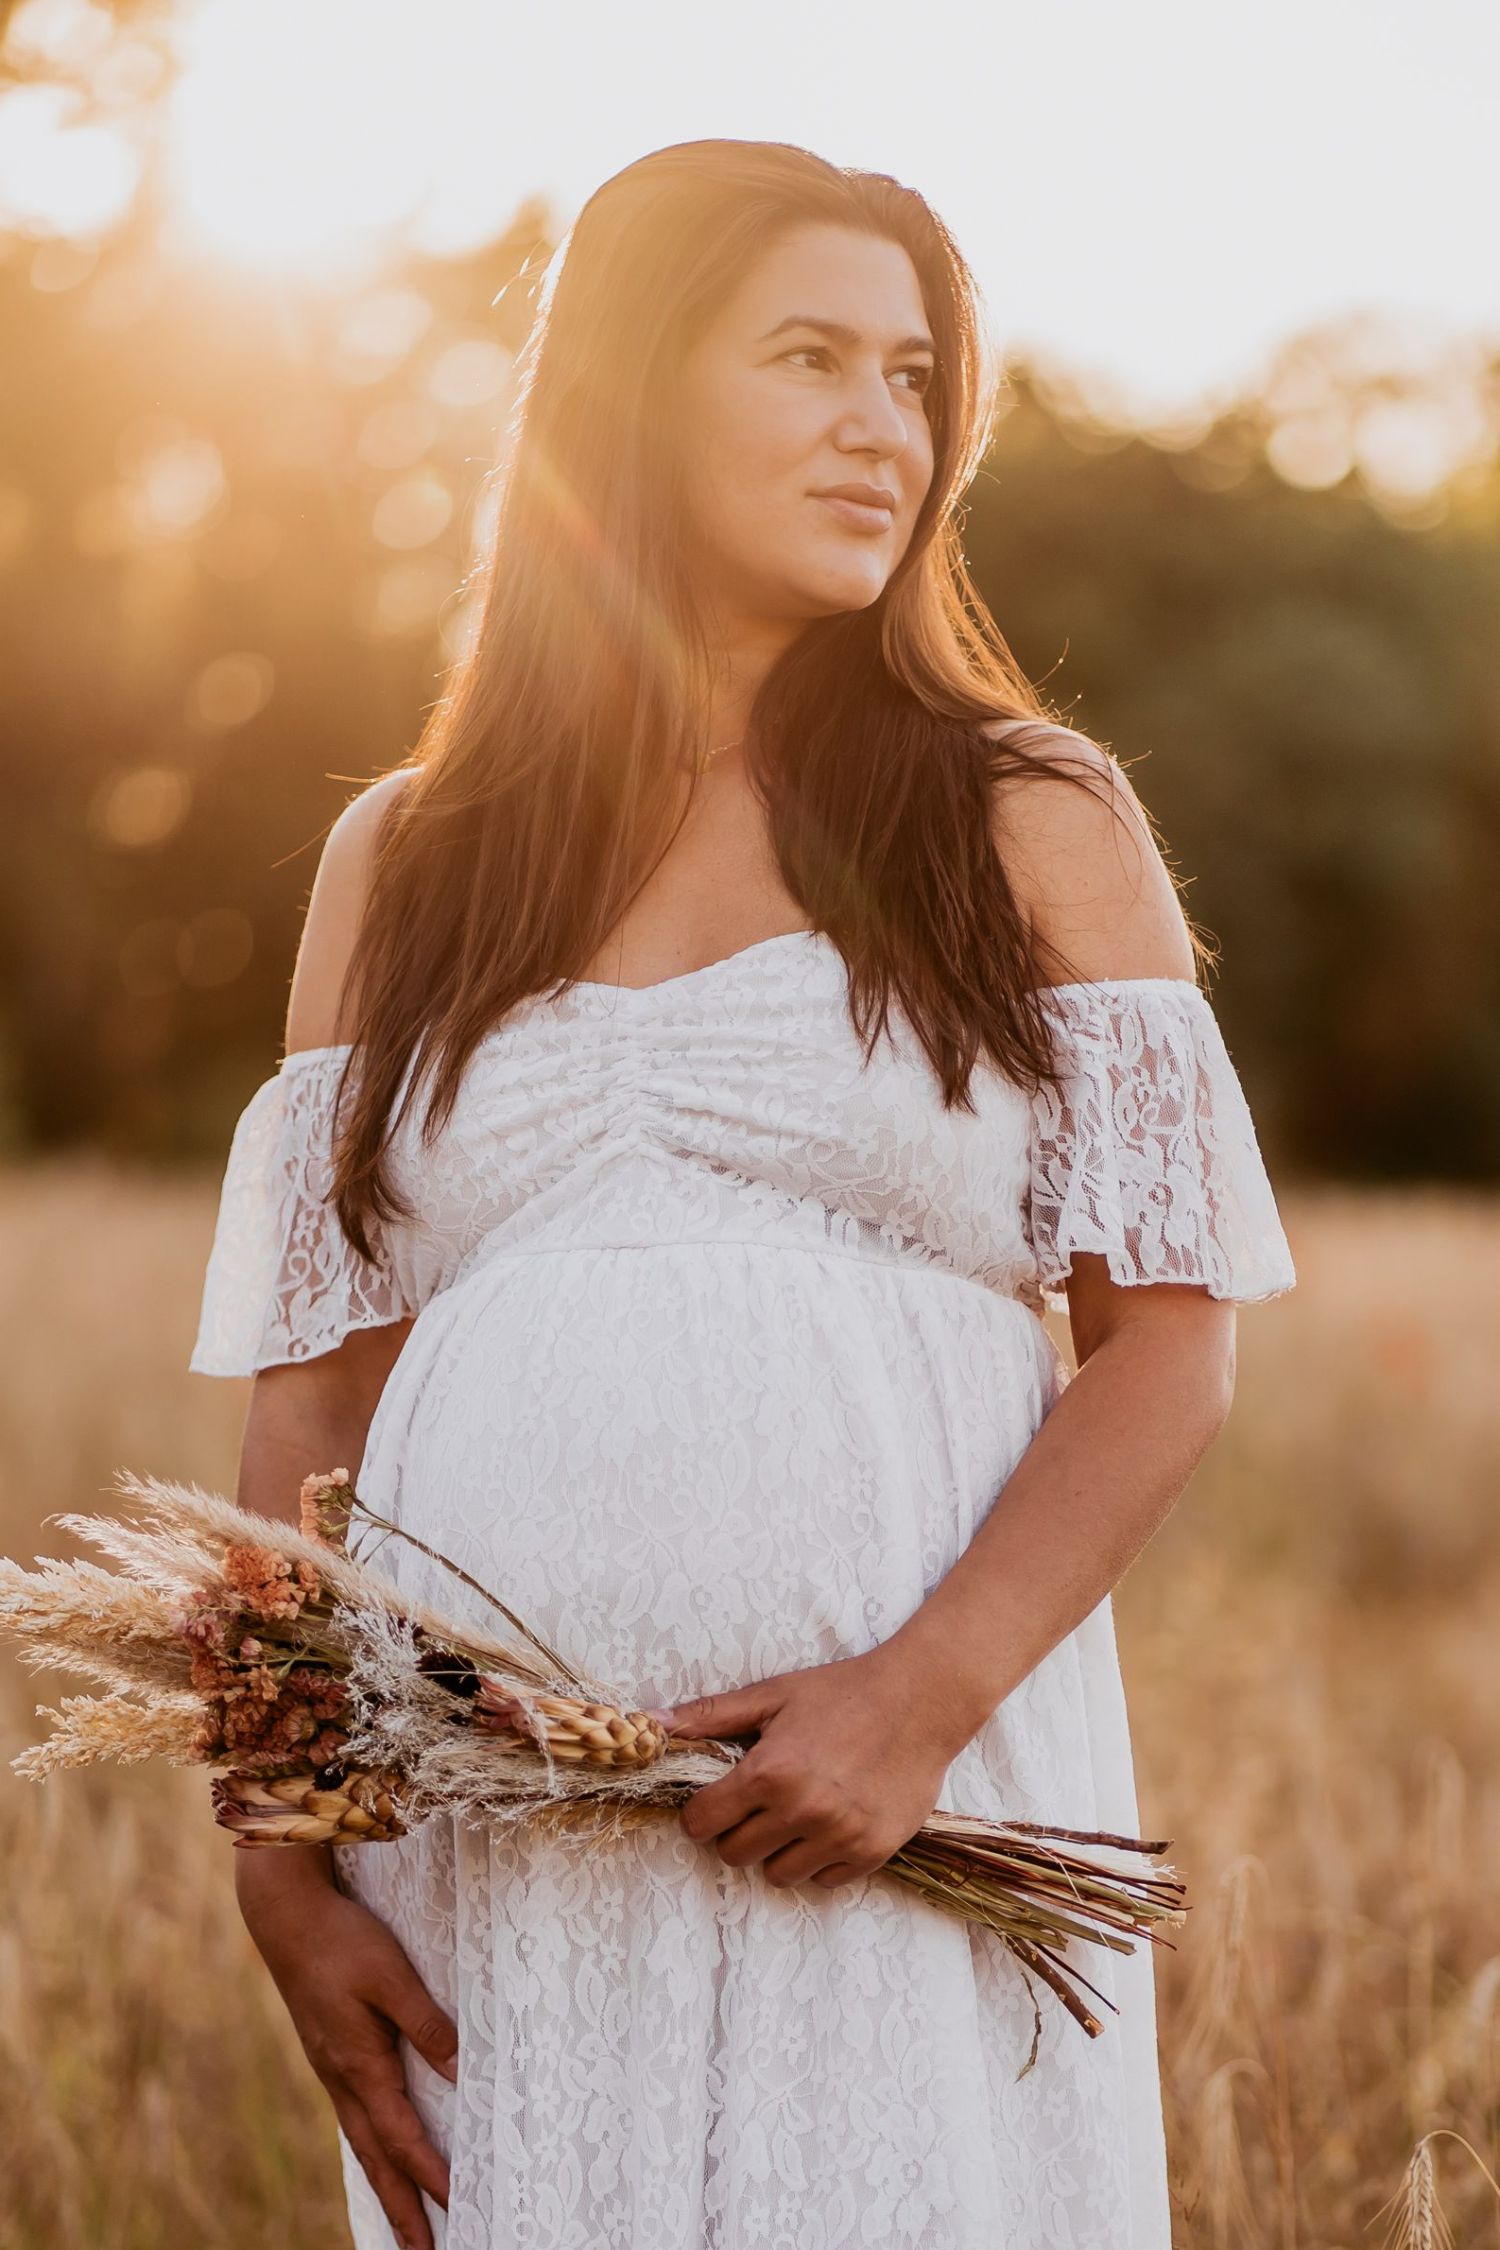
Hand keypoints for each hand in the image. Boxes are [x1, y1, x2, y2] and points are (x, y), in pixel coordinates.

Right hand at [234, 1846, 455, 2249]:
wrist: (286, 1917)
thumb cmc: (342, 1941)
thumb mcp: (390, 1975)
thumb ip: (425, 2022)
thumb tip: (459, 2068)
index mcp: (360, 2066)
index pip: (402, 2136)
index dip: (431, 2174)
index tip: (459, 2206)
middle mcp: (342, 2080)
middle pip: (377, 2161)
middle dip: (402, 2211)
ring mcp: (332, 2072)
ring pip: (363, 2145)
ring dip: (386, 2188)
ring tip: (405, 2226)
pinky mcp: (329, 2057)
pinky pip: (354, 2121)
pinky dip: (372, 2152)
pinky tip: (380, 2156)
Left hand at [646, 1647, 968, 1892]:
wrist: (921, 1699)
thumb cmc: (842, 1691)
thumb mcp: (773, 1694)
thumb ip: (710, 1715)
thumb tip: (651, 1724)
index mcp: (769, 1772)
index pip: (702, 1823)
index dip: (700, 1812)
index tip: (714, 1800)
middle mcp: (801, 1811)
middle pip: (734, 1854)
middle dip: (735, 1831)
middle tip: (757, 1803)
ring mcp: (839, 1836)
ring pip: (777, 1874)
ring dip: (776, 1850)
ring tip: (795, 1814)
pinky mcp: (872, 1852)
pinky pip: (824, 1880)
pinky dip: (819, 1859)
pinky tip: (829, 1823)